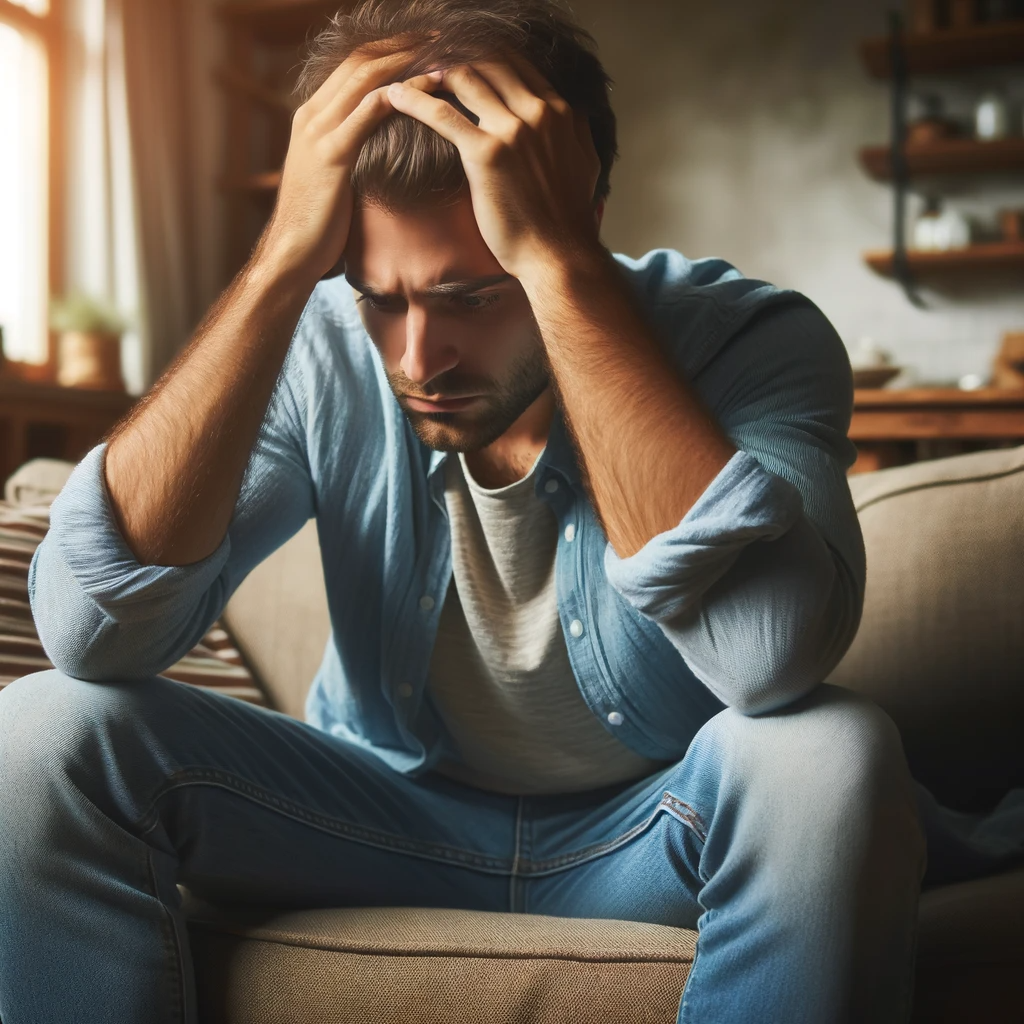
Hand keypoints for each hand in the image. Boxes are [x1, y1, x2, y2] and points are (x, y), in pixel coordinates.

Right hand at [257, 37, 440, 282]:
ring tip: (442, 52)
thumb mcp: (331, 177)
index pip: (352, 67)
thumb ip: (348, 151)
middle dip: (402, 44)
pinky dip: (402, 94)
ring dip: (407, 60)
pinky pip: (370, 111)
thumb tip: (374, 147)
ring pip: (366, 77)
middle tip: (440, 36)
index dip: (389, 50)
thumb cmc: (318, 225)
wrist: (292, 254)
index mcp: (311, 117)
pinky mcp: (332, 154)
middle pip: (360, 60)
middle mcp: (312, 115)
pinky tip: (429, 89)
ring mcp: (319, 131)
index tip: (423, 44)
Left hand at [386, 58, 602, 279]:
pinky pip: (442, 114)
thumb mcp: (585, 162)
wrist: (557, 254)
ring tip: (410, 74)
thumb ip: (576, 130)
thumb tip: (571, 113)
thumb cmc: (568, 218)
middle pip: (489, 62)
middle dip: (456, 55)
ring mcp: (511, 130)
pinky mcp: (485, 153)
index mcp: (559, 111)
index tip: (461, 58)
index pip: (517, 64)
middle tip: (428, 61)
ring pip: (464, 78)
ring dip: (433, 71)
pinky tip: (394, 96)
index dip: (485, 56)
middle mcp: (537, 112)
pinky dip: (414, 99)